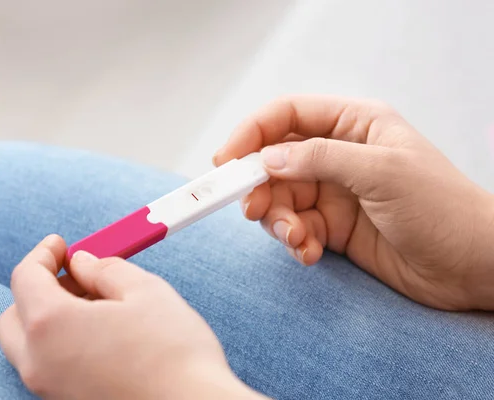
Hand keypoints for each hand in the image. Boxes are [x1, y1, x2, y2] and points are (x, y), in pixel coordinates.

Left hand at [0, 235, 264, 399]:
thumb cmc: (173, 351)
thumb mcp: (144, 290)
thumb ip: (104, 269)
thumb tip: (83, 264)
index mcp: (51, 326)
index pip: (25, 278)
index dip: (43, 253)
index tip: (60, 244)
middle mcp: (39, 362)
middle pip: (15, 315)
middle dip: (39, 287)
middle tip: (76, 274)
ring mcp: (51, 389)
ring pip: (30, 344)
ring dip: (50, 315)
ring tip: (96, 302)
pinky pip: (50, 365)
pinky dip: (62, 341)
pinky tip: (101, 333)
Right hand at [214, 95, 493, 310]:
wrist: (473, 268)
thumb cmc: (442, 208)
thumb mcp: (380, 171)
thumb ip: (319, 158)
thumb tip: (267, 159)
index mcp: (354, 124)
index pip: (287, 115)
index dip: (251, 133)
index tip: (226, 160)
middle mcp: (338, 155)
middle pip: (275, 161)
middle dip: (260, 186)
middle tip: (253, 209)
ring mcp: (334, 192)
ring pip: (280, 198)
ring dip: (278, 220)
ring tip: (296, 239)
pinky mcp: (332, 227)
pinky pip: (295, 229)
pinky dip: (294, 242)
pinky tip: (309, 253)